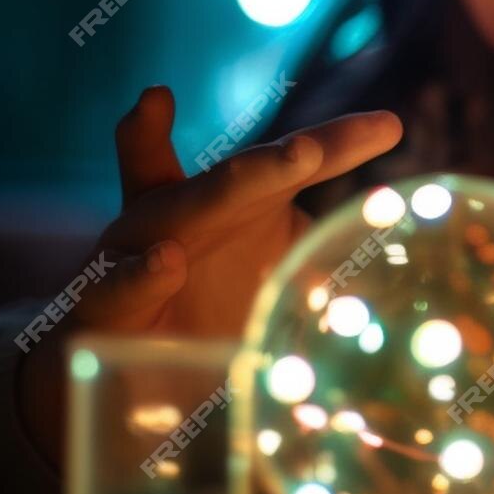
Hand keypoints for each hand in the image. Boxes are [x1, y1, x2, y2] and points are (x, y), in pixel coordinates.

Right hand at [17, 87, 401, 463]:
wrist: (114, 366)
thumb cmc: (202, 307)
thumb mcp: (266, 279)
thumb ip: (316, 260)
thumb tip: (383, 255)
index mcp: (230, 203)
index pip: (289, 168)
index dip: (337, 143)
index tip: (392, 126)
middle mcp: (183, 212)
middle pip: (236, 178)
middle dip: (277, 160)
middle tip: (316, 149)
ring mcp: (137, 250)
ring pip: (179, 211)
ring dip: (222, 190)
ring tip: (274, 171)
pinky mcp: (101, 302)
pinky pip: (118, 285)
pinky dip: (141, 275)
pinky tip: (168, 262)